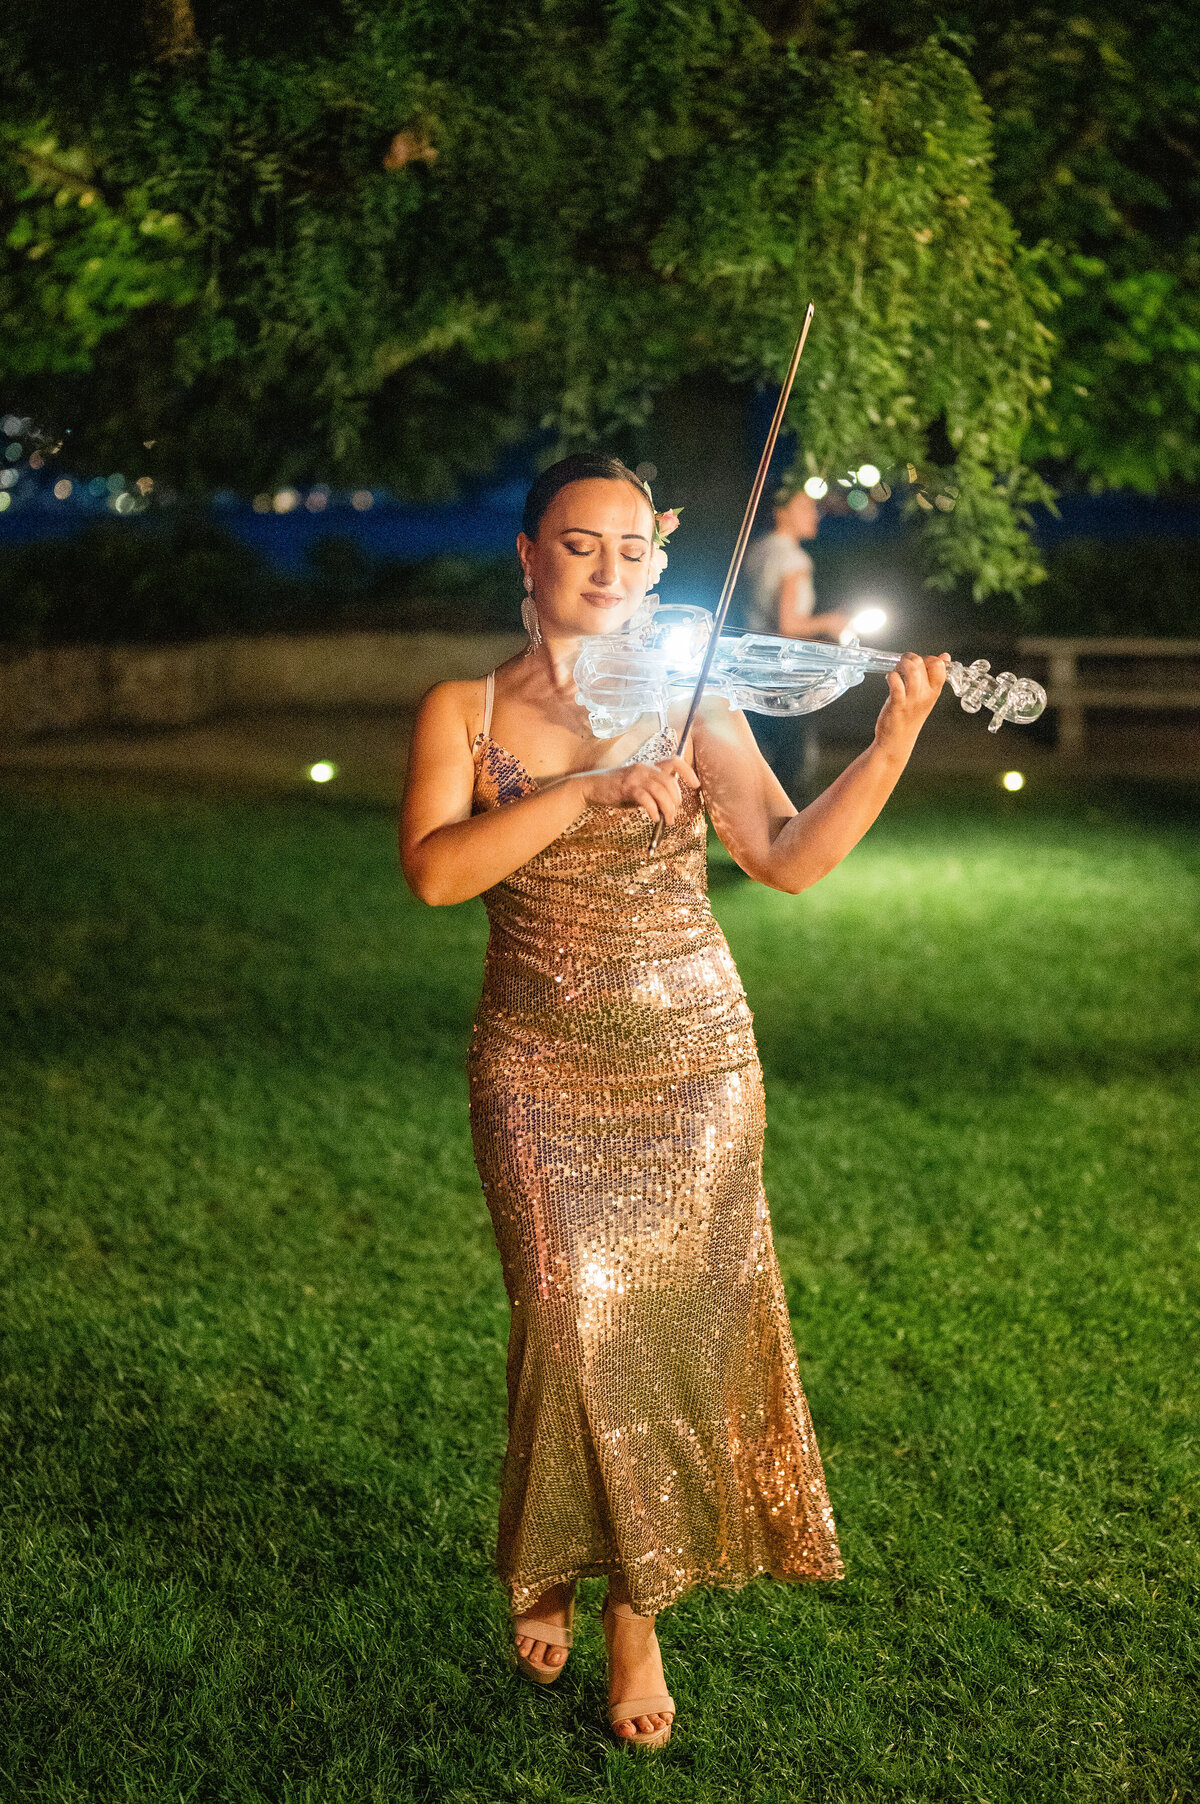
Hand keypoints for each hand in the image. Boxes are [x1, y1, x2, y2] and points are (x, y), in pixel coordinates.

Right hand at [580, 755, 699, 824]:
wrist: (592, 786)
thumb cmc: (616, 788)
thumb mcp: (638, 785)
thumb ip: (653, 790)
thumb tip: (670, 806)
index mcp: (649, 767)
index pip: (674, 761)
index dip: (688, 772)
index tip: (696, 784)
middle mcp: (644, 769)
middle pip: (670, 781)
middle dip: (676, 800)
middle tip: (674, 813)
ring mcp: (635, 777)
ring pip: (660, 791)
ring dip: (668, 808)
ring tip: (667, 820)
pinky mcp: (626, 788)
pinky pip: (646, 799)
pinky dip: (653, 810)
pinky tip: (654, 818)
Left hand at [873, 652, 950, 752]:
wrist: (897, 741)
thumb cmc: (910, 716)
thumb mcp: (926, 695)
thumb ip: (934, 675)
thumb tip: (945, 656)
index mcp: (934, 691)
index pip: (939, 666)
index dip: (927, 658)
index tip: (918, 664)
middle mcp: (925, 695)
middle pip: (924, 663)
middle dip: (910, 658)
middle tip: (902, 666)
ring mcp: (912, 700)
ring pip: (912, 670)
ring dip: (900, 665)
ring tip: (896, 671)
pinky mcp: (897, 704)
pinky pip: (896, 683)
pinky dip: (891, 676)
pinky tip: (889, 680)